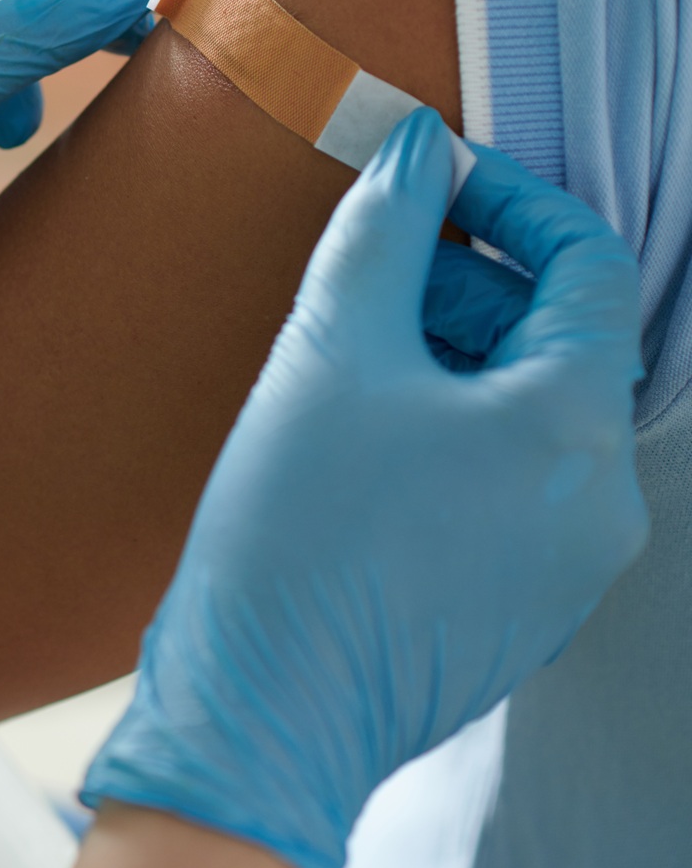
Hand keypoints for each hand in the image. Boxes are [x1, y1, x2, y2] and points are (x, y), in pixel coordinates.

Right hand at [83, 108, 648, 867]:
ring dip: (453, 361)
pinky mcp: (522, 612)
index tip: (429, 179)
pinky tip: (358, 446)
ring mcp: (568, 567)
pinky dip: (451, 437)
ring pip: (531, 419)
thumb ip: (384, 232)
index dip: (511, 200)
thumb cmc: (296, 539)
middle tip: (369, 269)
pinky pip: (509, 489)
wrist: (265, 719)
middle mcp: (602, 499)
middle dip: (469, 284)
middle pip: (560, 342)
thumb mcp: (329, 355)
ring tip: (349, 359)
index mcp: (573, 424)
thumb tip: (417, 148)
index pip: (589, 262)